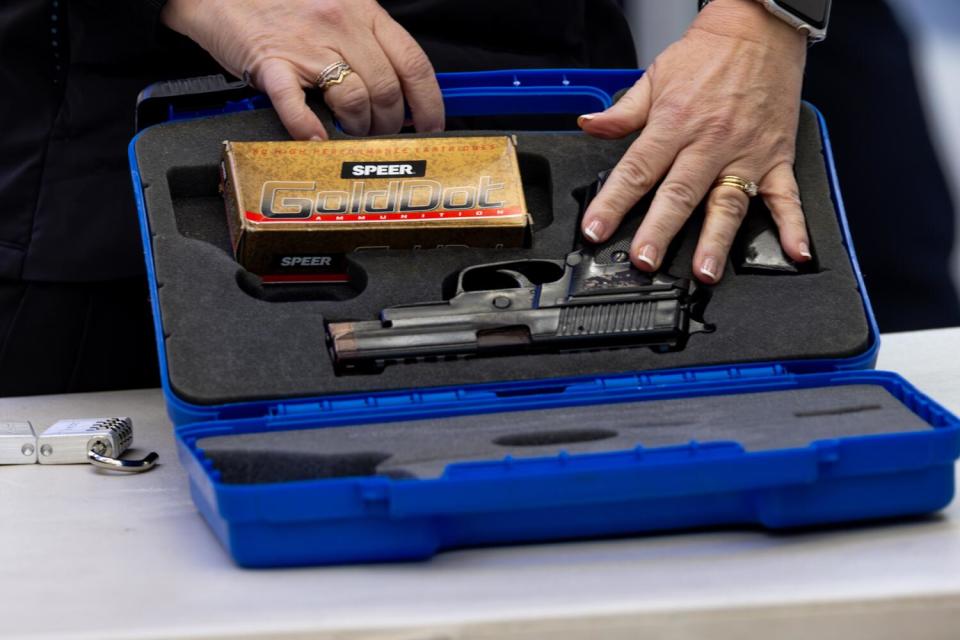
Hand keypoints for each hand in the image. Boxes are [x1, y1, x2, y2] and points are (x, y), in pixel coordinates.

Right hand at [161, 0, 444, 138]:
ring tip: (350, 134)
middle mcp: (341, 26)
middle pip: (387, 90)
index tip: (430, 127)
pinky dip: (309, 129)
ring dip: (358, 129)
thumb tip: (399, 91)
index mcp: (364, 12)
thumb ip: (369, 42)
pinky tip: (315, 140)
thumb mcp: (338, 7)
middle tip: (382, 135)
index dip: (429, 104)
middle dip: (391, 124)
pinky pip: (297, 106)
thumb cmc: (281, 3)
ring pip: (355, 101)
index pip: (414, 64)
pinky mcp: (272, 63)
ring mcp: (307, 45)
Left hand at [578, 0, 810, 282]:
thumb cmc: (707, 55)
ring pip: (728, 203)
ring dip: (717, 240)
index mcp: (675, 124)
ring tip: (706, 271)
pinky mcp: (776, 158)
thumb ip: (622, 112)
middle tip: (645, 261)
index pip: (637, 170)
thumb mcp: (655, 77)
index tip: (596, 229)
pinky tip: (796, 252)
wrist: (760, 29)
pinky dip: (794, 225)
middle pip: (679, 193)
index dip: (613, 202)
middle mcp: (709, 143)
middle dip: (660, 230)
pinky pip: (787, 197)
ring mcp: (745, 154)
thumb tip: (589, 124)